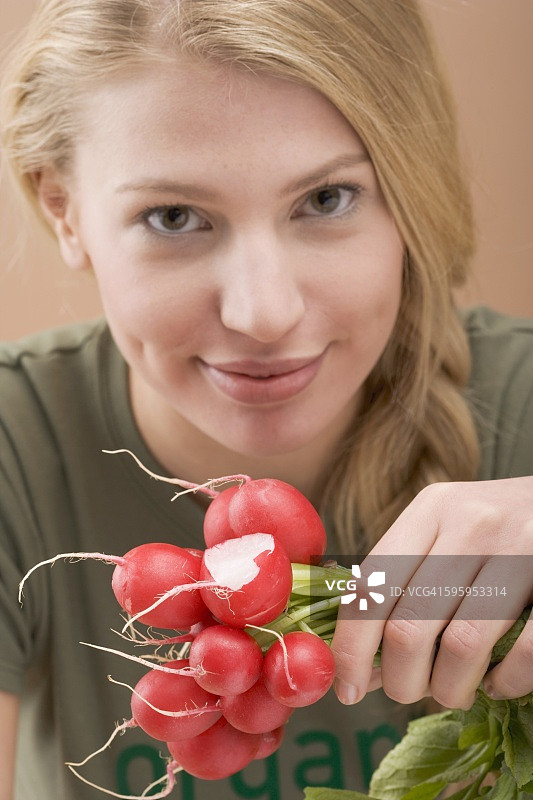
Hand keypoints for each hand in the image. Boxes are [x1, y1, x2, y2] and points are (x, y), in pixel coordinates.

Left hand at [331, 477, 532, 708]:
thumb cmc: (496, 526)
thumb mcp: (445, 528)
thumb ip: (403, 580)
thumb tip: (359, 660)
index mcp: (432, 509)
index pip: (371, 584)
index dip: (351, 646)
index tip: (347, 686)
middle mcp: (470, 523)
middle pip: (409, 624)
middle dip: (400, 679)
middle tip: (407, 691)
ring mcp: (518, 549)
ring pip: (461, 645)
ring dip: (448, 688)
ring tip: (451, 690)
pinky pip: (524, 653)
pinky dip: (505, 683)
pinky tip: (497, 683)